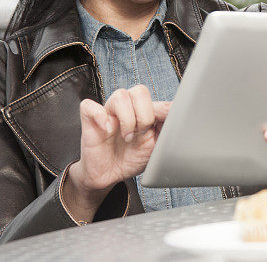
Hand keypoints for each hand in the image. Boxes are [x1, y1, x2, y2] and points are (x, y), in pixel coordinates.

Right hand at [62, 85, 170, 221]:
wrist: (110, 175)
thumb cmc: (132, 158)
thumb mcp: (155, 146)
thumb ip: (166, 129)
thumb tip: (178, 112)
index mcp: (143, 111)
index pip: (156, 99)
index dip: (163, 110)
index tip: (168, 120)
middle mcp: (126, 108)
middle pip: (139, 91)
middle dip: (145, 114)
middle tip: (142, 133)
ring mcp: (108, 112)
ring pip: (120, 95)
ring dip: (127, 119)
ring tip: (127, 137)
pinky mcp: (90, 120)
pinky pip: (89, 106)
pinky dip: (100, 116)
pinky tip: (107, 130)